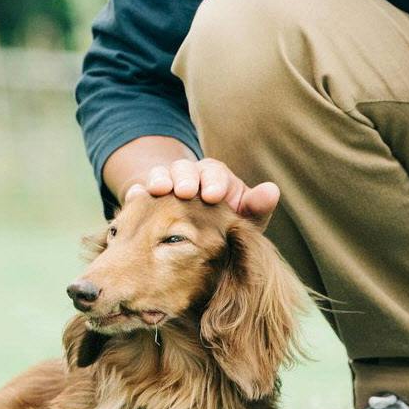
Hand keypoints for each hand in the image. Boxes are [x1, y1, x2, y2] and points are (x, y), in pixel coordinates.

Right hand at [122, 156, 279, 224]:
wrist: (192, 239)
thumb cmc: (226, 228)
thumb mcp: (243, 220)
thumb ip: (256, 207)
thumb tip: (272, 190)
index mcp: (215, 177)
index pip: (214, 172)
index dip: (213, 181)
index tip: (213, 195)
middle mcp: (189, 176)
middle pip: (185, 168)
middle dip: (185, 178)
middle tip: (185, 191)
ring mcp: (166, 185)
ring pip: (161, 174)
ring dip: (160, 179)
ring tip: (158, 190)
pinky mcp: (146, 199)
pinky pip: (139, 190)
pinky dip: (137, 192)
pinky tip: (136, 196)